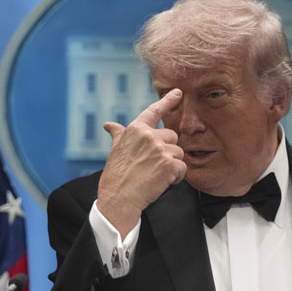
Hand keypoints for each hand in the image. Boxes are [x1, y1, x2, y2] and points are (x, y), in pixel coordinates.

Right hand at [96, 89, 186, 236]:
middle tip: (155, 165)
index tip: (178, 92)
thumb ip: (118, 135)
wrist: (119, 197)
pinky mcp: (169, 164)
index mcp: (136, 130)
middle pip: (172, 137)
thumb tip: (109, 125)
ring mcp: (160, 149)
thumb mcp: (115, 150)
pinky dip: (176, 177)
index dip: (168, 100)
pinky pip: (182, 167)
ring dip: (173, 165)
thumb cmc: (116, 176)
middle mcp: (149, 136)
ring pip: (179, 153)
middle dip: (168, 151)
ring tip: (157, 175)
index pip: (154, 111)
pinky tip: (163, 182)